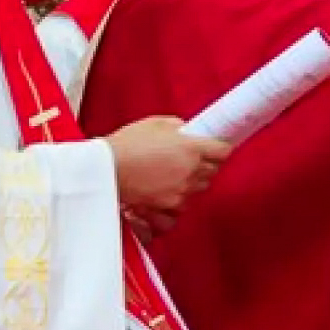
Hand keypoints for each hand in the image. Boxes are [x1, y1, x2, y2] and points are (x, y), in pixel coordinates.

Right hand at [106, 116, 230, 219]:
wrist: (105, 170)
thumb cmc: (127, 145)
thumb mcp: (155, 124)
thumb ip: (177, 126)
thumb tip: (186, 130)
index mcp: (192, 148)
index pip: (223, 151)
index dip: (220, 149)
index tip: (216, 147)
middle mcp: (192, 170)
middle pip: (214, 170)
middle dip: (207, 164)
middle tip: (193, 159)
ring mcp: (182, 190)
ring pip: (201, 187)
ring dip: (194, 180)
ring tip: (177, 174)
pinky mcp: (169, 205)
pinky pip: (185, 203)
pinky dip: (180, 197)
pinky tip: (169, 189)